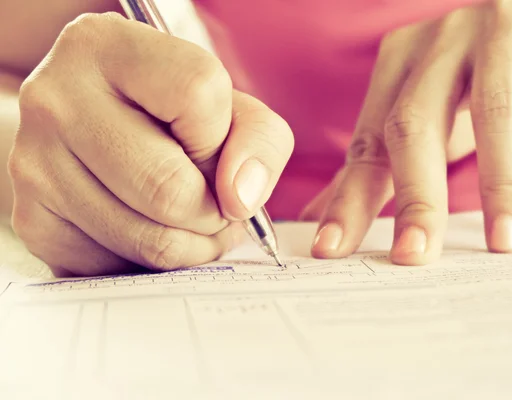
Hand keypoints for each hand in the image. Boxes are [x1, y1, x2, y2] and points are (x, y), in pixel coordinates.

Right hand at [8, 13, 292, 276]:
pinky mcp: (35, 221)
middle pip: (169, 188)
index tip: (213, 146)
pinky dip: (152, 261)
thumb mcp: (229, 108)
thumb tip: (240, 198)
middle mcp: (57, 98)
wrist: (93, 135)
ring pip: (149, 240)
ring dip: (192, 245)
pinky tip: (149, 229)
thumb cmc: (170, 120)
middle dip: (214, 212)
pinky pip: (120, 266)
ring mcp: (36, 163)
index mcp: (108, 46)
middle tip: (217, 206)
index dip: (221, 137)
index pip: (197, 93)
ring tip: (192, 222)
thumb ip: (258, 141)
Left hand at [304, 0, 511, 263]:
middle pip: (415, 123)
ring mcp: (500, 34)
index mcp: (400, 62)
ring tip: (501, 244)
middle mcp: (441, 41)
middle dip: (415, 198)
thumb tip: (320, 214)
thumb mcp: (426, 115)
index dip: (349, 199)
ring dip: (497, 186)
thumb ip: (376, 162)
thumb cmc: (477, 79)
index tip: (331, 249)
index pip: (368, 141)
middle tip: (413, 256)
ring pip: (492, 113)